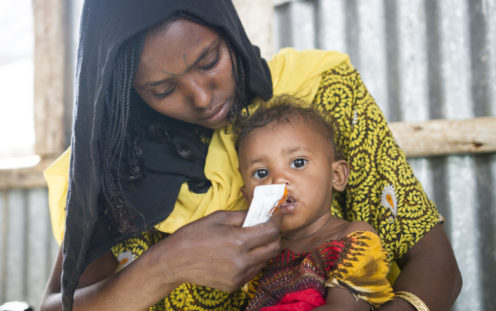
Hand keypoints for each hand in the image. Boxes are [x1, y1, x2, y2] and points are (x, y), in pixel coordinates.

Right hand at [150, 210, 281, 291]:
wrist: (174, 262)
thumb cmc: (194, 235)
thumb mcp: (219, 217)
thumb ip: (243, 215)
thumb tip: (261, 212)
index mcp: (238, 241)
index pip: (271, 231)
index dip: (276, 221)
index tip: (275, 215)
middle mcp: (242, 261)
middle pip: (274, 248)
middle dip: (275, 235)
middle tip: (267, 227)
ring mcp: (239, 276)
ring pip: (265, 260)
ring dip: (263, 248)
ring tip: (249, 241)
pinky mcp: (234, 285)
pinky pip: (253, 271)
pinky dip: (252, 260)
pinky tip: (238, 254)